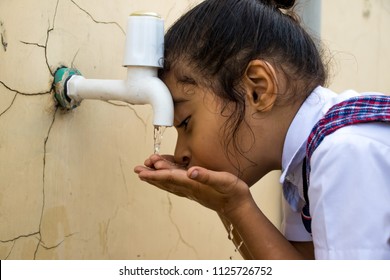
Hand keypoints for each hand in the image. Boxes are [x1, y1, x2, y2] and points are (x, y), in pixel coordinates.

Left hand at [134, 154, 253, 217]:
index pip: (170, 177)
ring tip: (145, 173)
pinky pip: (176, 185)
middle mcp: (189, 189)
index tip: (141, 172)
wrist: (239, 207)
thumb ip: (206, 176)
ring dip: (156, 178)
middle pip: (166, 181)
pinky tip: (164, 179)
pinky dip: (166, 181)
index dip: (155, 173)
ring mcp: (192, 191)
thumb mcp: (223, 181)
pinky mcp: (196, 191)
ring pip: (169, 184)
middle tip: (137, 170)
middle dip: (151, 176)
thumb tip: (190, 172)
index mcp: (193, 184)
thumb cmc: (233, 193)